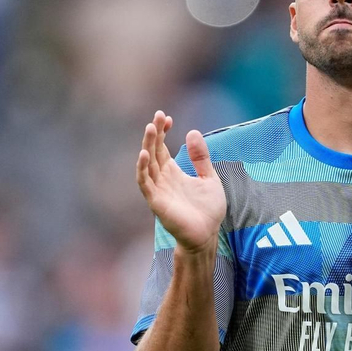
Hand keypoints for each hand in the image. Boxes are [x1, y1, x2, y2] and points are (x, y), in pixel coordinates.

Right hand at [135, 110, 225, 254]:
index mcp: (173, 172)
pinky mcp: (156, 202)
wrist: (207, 235)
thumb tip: (192, 132)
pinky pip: (145, 183)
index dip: (162, 131)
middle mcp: (162, 179)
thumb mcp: (209, 178)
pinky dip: (142, 169)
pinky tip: (144, 154)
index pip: (162, 147)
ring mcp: (158, 189)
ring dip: (147, 145)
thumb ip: (201, 158)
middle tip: (158, 115)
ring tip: (150, 128)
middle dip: (154, 133)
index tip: (166, 117)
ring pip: (147, 164)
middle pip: (153, 151)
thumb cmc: (208, 210)